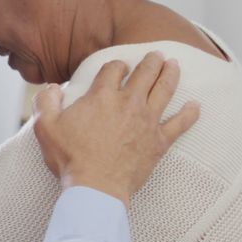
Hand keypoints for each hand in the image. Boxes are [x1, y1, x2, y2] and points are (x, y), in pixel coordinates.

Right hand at [33, 51, 200, 205]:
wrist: (96, 187)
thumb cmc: (70, 158)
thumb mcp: (46, 127)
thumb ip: (46, 102)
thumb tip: (51, 88)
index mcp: (102, 96)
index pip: (113, 69)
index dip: (115, 65)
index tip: (117, 67)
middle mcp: (128, 103)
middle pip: (145, 73)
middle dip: (151, 61)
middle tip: (156, 54)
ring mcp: (147, 121)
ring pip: (165, 90)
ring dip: (170, 74)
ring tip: (174, 65)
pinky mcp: (159, 141)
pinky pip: (180, 124)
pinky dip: (190, 114)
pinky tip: (196, 106)